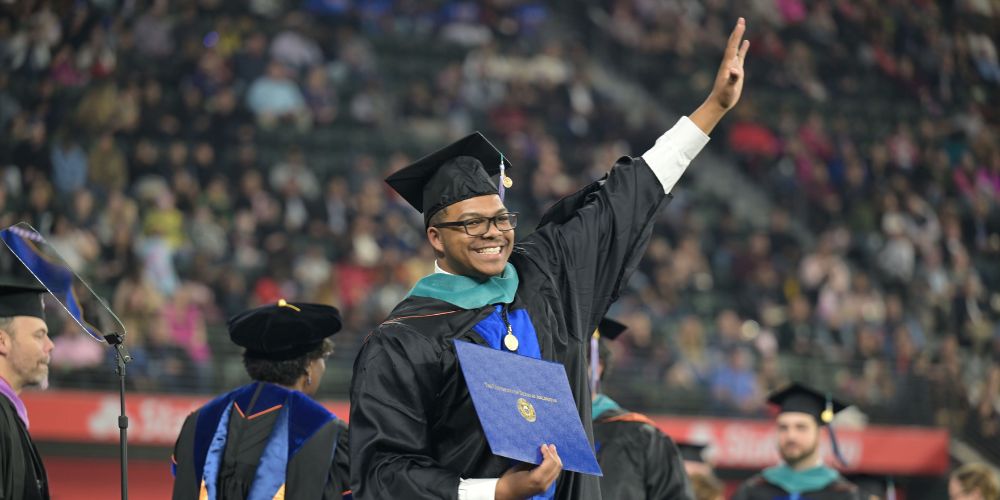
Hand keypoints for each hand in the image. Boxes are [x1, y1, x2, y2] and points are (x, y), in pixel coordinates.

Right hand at [494, 444, 562, 499]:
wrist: (506, 494)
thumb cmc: (509, 480)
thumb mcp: (519, 467)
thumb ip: (532, 461)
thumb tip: (540, 452)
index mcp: (536, 478)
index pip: (550, 463)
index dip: (548, 452)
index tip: (543, 445)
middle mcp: (544, 484)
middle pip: (557, 466)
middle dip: (554, 455)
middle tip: (550, 446)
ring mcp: (545, 487)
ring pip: (557, 471)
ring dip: (555, 460)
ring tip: (551, 451)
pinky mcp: (544, 488)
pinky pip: (554, 475)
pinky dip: (553, 466)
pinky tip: (549, 460)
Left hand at [690, 17, 749, 133]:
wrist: (719, 103)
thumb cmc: (724, 97)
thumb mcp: (729, 88)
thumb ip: (732, 79)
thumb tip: (735, 70)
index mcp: (728, 65)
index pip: (732, 46)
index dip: (736, 35)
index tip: (741, 23)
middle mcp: (729, 63)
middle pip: (733, 44)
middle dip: (737, 31)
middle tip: (741, 19)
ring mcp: (732, 66)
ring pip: (736, 48)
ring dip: (739, 37)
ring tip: (742, 25)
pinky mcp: (736, 70)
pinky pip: (740, 56)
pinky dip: (743, 48)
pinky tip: (746, 42)